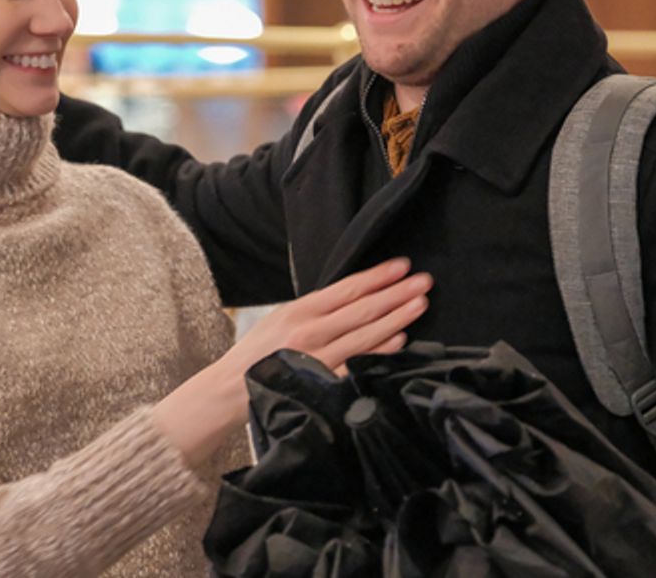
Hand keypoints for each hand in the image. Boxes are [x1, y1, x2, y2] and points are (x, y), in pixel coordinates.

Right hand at [152, 257, 429, 465]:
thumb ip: (316, 312)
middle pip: (363, 309)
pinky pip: (359, 363)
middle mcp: (311, 331)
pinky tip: (401, 340)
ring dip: (397, 318)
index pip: (347, 289)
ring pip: (367, 334)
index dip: (377, 276)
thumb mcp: (281, 320)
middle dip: (397, 293)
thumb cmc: (258, 353)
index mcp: (300, 310)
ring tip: (420, 304)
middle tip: (425, 281)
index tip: (402, 265)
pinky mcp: (323, 381)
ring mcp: (319, 357)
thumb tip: (354, 300)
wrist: (231, 390)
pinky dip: (381, 350)